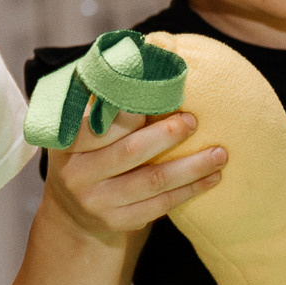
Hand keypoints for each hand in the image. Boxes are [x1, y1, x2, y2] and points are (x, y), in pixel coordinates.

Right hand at [42, 108, 223, 241]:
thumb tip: (150, 63)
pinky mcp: (117, 222)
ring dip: (191, 166)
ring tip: (220, 154)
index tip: (161, 96)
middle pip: (129, 152)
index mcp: (65, 144)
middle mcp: (75, 175)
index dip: (132, 111)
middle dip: (167, 135)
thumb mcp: (82, 132)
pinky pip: (161, 205)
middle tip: (194, 121)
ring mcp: (96, 202)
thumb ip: (105, 106)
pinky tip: (212, 178)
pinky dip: (190, 190)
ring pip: (152, 181)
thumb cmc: (89, 156)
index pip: (100, 125)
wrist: (73, 211)